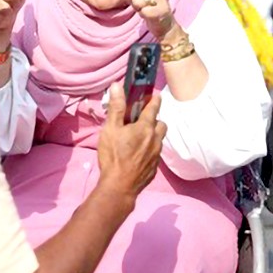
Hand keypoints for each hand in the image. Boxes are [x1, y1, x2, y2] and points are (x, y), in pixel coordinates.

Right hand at [96, 83, 165, 204]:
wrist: (119, 186)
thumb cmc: (113, 156)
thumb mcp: (110, 129)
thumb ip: (116, 107)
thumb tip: (118, 86)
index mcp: (145, 127)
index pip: (154, 108)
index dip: (154, 100)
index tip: (155, 95)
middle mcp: (155, 139)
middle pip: (161, 124)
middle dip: (155, 120)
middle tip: (143, 120)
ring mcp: (156, 155)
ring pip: (159, 140)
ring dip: (153, 135)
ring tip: (140, 137)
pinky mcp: (154, 168)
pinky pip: (155, 153)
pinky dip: (149, 150)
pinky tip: (138, 154)